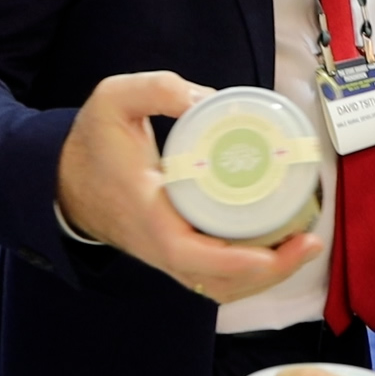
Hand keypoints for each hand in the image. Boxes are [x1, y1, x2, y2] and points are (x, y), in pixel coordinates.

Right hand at [56, 71, 323, 302]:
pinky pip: (217, 279)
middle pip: (220, 282)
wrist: (64, 180)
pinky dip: (250, 272)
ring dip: (266, 276)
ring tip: (303, 245)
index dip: (236, 260)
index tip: (275, 249)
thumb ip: (157, 89)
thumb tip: (206, 98)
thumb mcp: (114, 99)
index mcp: (147, 215)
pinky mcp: (176, 257)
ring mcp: (168, 258)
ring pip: (221, 287)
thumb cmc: (93, 143)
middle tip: (310, 240)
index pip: (191, 254)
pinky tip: (278, 248)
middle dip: (271, 270)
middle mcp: (159, 247)